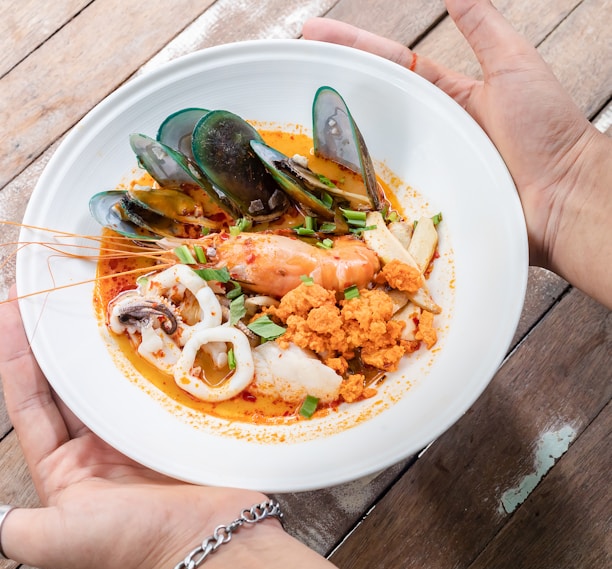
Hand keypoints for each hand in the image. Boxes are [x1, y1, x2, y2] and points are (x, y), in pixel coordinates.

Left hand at [0, 286, 340, 568]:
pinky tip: (145, 323)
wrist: (211, 544)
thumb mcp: (57, 541)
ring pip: (113, 373)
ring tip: (94, 301)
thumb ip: (18, 528)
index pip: (32, 403)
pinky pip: (155, 375)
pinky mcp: (175, 416)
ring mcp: (141, 426)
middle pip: (71, 381)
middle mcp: (102, 443)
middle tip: (51, 298)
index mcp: (69, 468)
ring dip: (101, 341)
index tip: (9, 316)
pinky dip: (148, 351)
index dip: (17, 360)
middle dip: (59, 342)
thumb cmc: (133, 545)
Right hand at [303, 0, 611, 307]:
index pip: (394, 62)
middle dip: (335, 83)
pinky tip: (330, 176)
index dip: (355, 45)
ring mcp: (426, 162)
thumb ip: (482, 24)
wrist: (563, 196)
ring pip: (376, 145)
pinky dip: (359, 182)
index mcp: (450, 94)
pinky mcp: (425, 196)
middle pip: (375, 102)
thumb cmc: (547, 131)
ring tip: (297, 116)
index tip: (317, 33)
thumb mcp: (512, 64)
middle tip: (293, 69)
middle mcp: (432, 127)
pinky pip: (387, 186)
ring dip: (337, 133)